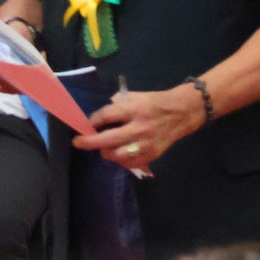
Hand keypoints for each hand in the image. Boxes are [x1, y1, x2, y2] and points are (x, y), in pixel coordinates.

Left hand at [72, 85, 206, 169]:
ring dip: (105, 152)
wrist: (181, 114)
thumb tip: (98, 116)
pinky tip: (119, 152)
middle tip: (77, 142)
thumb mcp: (135, 96)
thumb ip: (117, 105)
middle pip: (107, 139)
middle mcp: (139, 128)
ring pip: (117, 155)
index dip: (93, 121)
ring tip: (103, 147)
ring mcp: (145, 144)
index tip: (86, 124)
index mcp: (134, 109)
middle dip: (89, 142)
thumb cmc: (154, 103)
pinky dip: (120, 159)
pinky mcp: (151, 155)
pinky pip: (128, 163)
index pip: (106, 116)